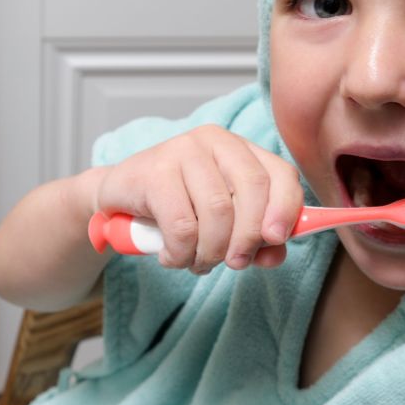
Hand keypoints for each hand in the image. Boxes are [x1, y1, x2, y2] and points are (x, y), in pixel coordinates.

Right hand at [92, 125, 304, 275]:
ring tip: (196, 262)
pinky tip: (170, 256)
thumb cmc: (177, 207)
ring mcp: (182, 151)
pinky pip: (182, 226)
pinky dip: (180, 253)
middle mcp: (213, 141)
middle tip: (234, 263)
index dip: (286, 208)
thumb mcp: (221, 222)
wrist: (118, 198)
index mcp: (238, 148)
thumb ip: (255, 238)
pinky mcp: (154, 172)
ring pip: (217, 213)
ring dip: (210, 252)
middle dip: (247, 238)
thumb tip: (276, 254)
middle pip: (252, 190)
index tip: (276, 240)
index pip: (279, 173)